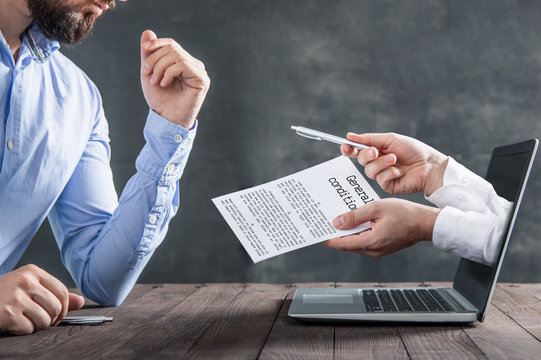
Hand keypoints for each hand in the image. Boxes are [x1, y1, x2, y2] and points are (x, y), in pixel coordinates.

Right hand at [0, 264, 84, 334]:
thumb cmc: (4, 295)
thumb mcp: (28, 287)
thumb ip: (54, 293)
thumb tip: (81, 302)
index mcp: (33, 272)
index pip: (63, 291)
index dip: (64, 308)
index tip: (57, 315)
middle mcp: (26, 281)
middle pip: (56, 306)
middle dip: (52, 319)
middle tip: (40, 321)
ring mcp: (16, 296)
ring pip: (45, 319)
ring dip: (37, 326)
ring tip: (26, 321)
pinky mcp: (8, 313)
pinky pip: (29, 329)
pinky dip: (24, 331)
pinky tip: (15, 324)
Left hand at [140, 30, 209, 128]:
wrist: (166, 119)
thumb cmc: (160, 100)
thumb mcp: (150, 73)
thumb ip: (149, 54)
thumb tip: (147, 32)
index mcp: (183, 63)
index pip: (171, 45)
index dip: (157, 43)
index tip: (144, 49)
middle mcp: (193, 65)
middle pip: (173, 49)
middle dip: (155, 59)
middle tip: (147, 74)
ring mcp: (199, 72)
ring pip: (177, 55)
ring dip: (160, 67)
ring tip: (155, 82)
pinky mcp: (202, 80)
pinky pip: (184, 64)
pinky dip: (169, 72)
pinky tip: (164, 84)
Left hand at [324, 198, 439, 256]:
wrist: (426, 223)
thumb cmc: (406, 213)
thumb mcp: (377, 208)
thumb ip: (355, 215)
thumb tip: (337, 222)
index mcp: (371, 242)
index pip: (342, 244)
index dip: (328, 238)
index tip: (316, 232)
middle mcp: (373, 250)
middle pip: (347, 244)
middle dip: (335, 234)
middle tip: (323, 223)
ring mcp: (378, 250)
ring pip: (355, 242)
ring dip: (346, 232)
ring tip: (335, 219)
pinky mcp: (382, 246)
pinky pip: (364, 241)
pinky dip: (356, 232)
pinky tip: (353, 221)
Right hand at [341, 133, 447, 194]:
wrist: (429, 165)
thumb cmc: (413, 150)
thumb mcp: (390, 139)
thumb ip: (369, 139)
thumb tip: (350, 136)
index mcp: (377, 150)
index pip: (357, 150)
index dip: (349, 149)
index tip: (345, 147)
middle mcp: (377, 163)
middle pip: (360, 160)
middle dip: (367, 155)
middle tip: (376, 151)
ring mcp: (381, 175)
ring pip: (369, 170)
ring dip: (382, 163)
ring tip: (395, 159)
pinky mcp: (387, 186)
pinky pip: (380, 180)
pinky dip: (390, 173)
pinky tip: (400, 172)